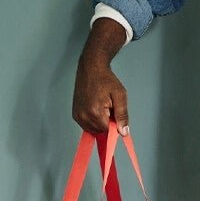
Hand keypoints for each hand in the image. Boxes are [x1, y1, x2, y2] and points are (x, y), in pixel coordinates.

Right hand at [72, 19, 129, 133]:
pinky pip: (87, 126)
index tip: (114, 113)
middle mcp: (83, 116)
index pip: (107, 131)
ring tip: (101, 106)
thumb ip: (122, 115)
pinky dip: (93, 120)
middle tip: (108, 107)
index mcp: (94, 112)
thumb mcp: (120, 95)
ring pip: (93, 130)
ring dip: (100, 122)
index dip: (113, 123)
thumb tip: (124, 132)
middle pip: (100, 131)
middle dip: (106, 122)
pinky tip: (95, 108)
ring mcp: (77, 116)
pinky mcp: (75, 115)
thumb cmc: (105, 79)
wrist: (91, 68)